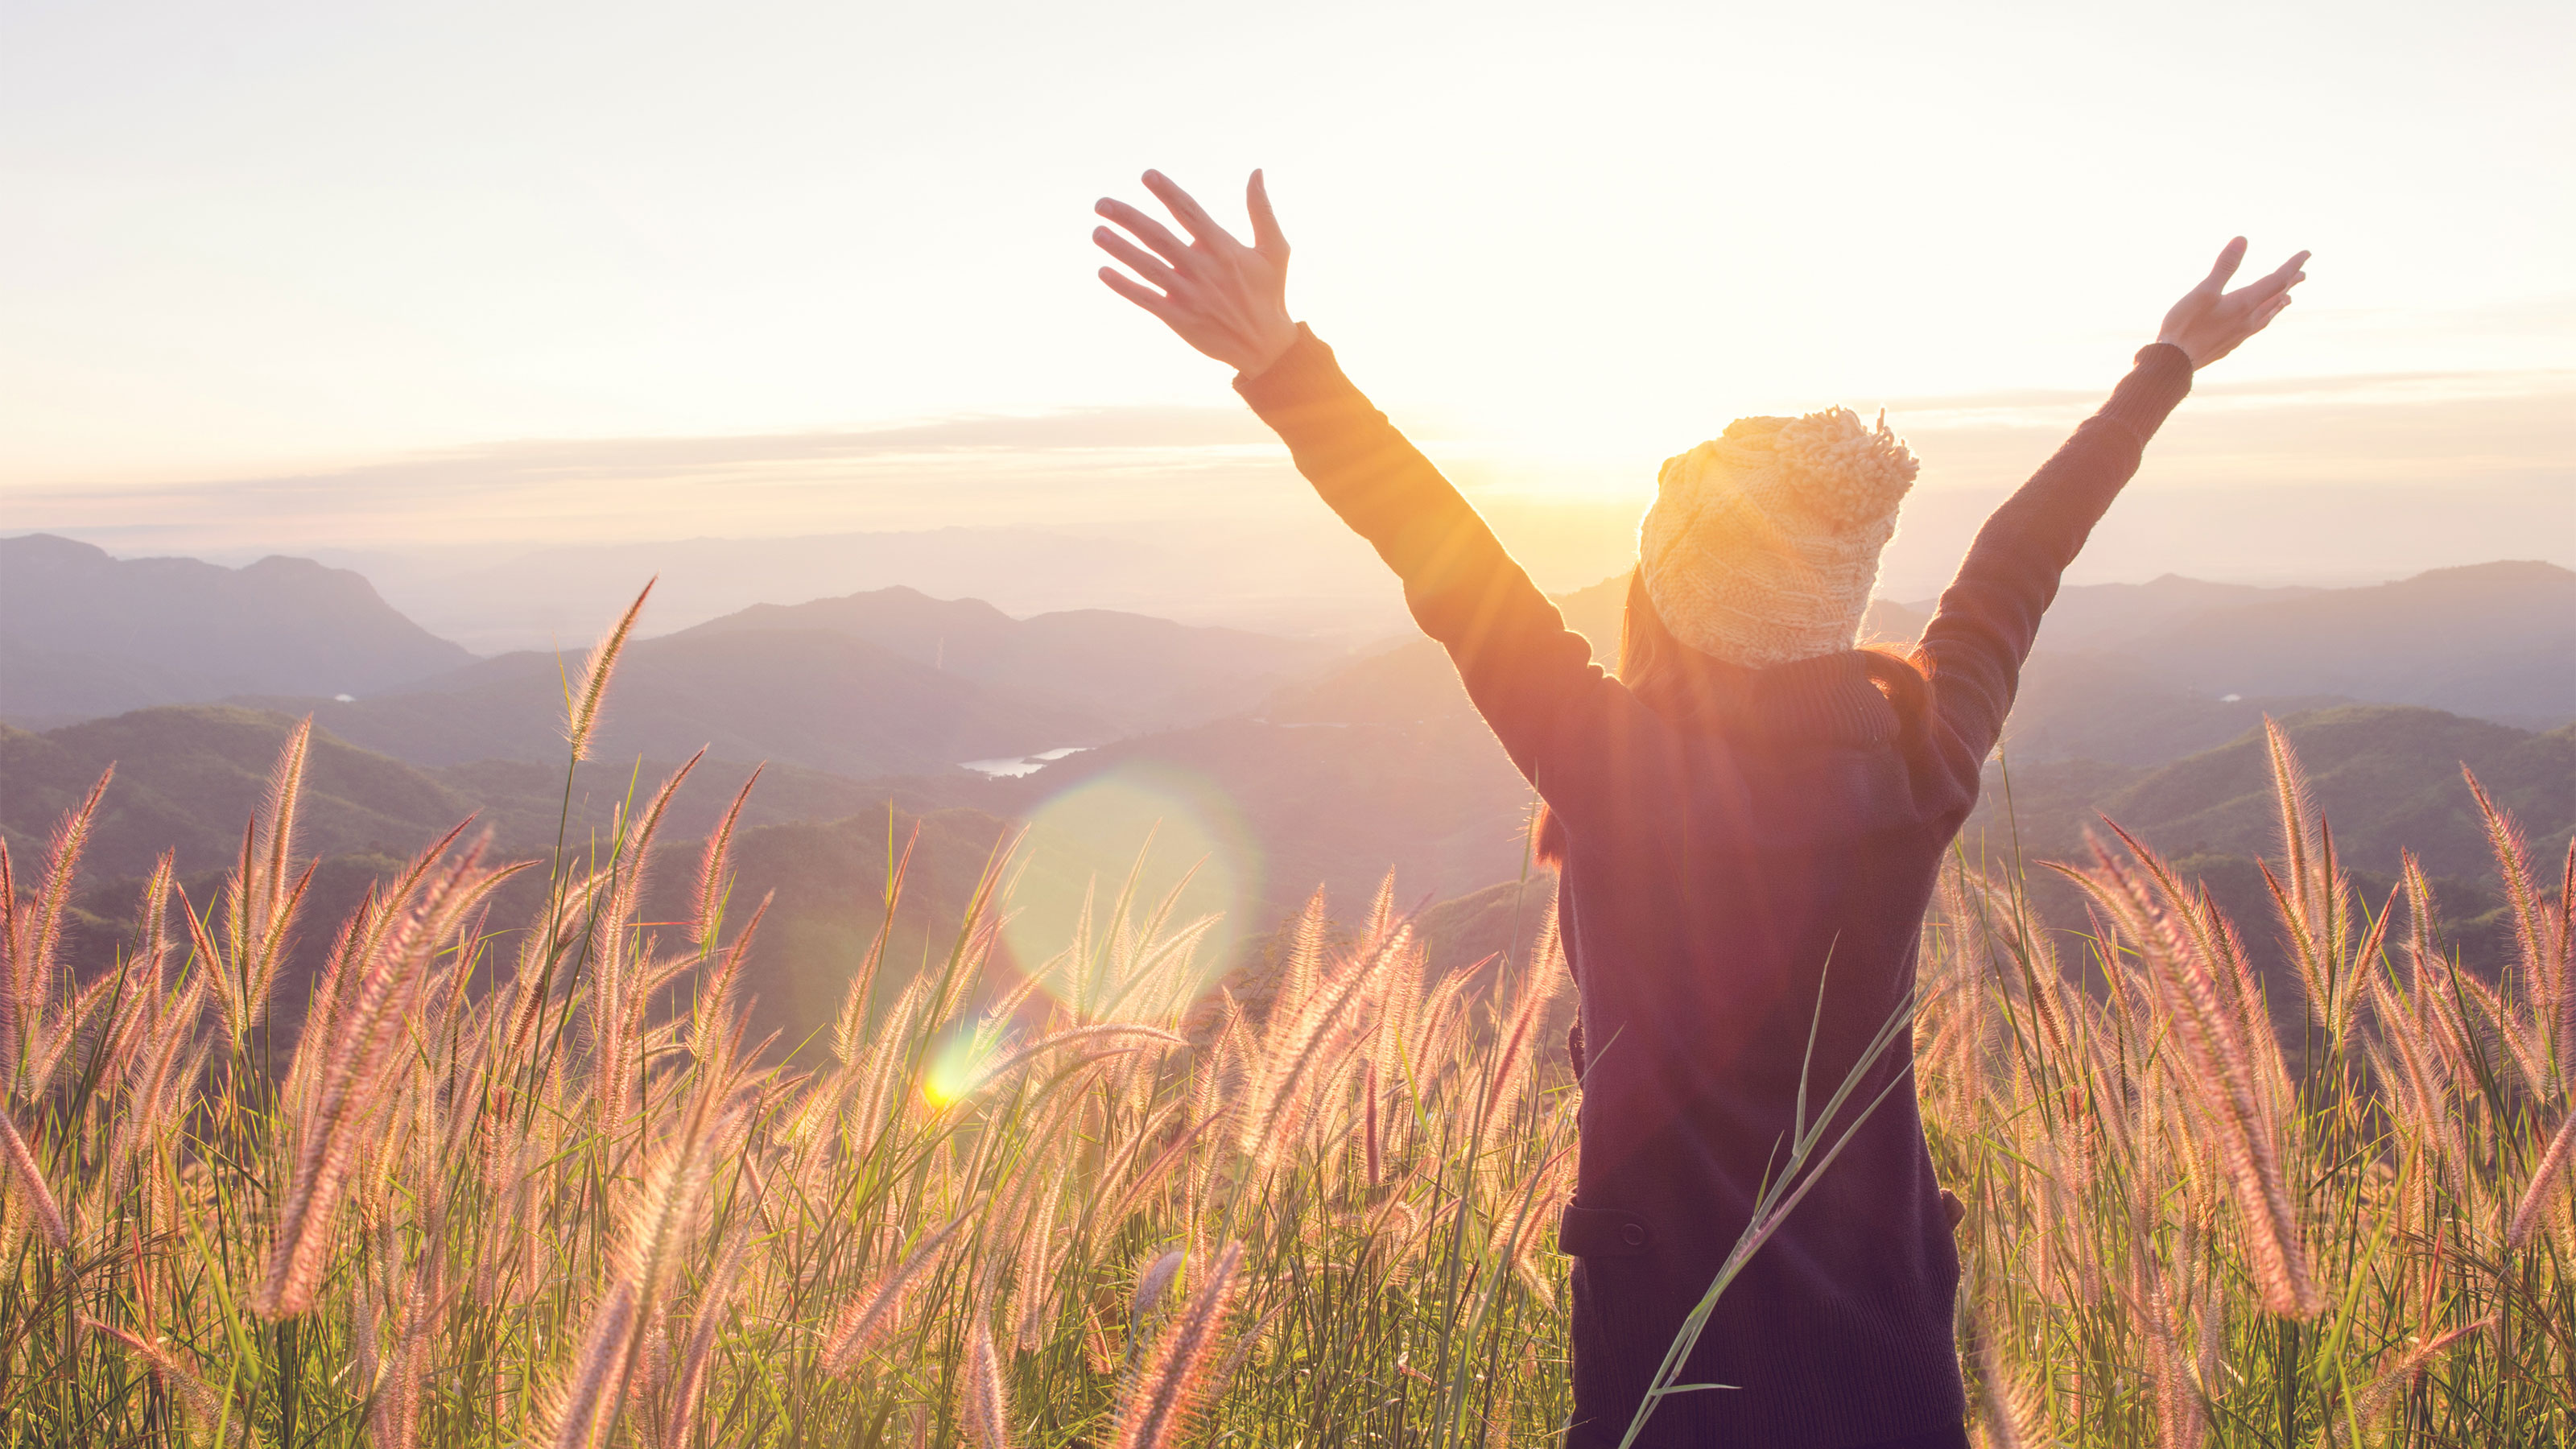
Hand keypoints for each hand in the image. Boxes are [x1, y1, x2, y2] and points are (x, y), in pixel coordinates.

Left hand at [1094, 170, 1297, 375]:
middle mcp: (1203, 269)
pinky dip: (1124, 286)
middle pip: (1159, 237)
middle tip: (1101, 204)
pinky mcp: (1180, 319)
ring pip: (1148, 267)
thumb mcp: (1275, 249)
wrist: (1266, 347)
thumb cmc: (1269, 293)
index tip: (1146, 175)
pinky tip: (1103, 271)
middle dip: (1128, 218)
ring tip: (1097, 231)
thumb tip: (1256, 171)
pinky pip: (1146, 299)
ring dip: (1120, 249)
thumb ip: (1261, 210)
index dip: (1168, 193)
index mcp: (1224, 248)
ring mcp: (1190, 295)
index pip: (1190, 212)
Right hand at [2156, 238, 2309, 368]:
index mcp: (2245, 303)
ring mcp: (2240, 334)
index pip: (2277, 280)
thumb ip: (2224, 266)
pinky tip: (2258, 322)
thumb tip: (2242, 239)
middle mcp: (2248, 319)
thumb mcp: (2203, 291)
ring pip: (2268, 315)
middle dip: (2290, 283)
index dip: (2293, 265)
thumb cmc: (2185, 325)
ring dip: (2279, 303)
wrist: (2175, 362)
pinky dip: (2265, 318)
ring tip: (2287, 298)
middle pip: (2276, 297)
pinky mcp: (2230, 344)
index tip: (2307, 253)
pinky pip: (2256, 327)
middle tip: (2304, 274)